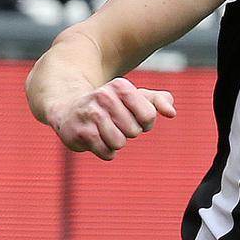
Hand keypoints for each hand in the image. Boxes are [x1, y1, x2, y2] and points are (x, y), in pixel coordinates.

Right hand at [47, 78, 176, 159]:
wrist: (67, 108)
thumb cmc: (109, 104)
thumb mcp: (133, 97)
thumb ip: (158, 101)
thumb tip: (171, 113)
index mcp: (120, 86)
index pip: (149, 116)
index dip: (144, 122)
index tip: (132, 116)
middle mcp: (104, 96)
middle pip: (134, 131)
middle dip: (127, 132)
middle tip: (113, 123)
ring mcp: (90, 114)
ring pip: (120, 143)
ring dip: (115, 142)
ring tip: (104, 130)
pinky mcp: (80, 133)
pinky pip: (107, 153)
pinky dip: (105, 151)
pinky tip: (95, 139)